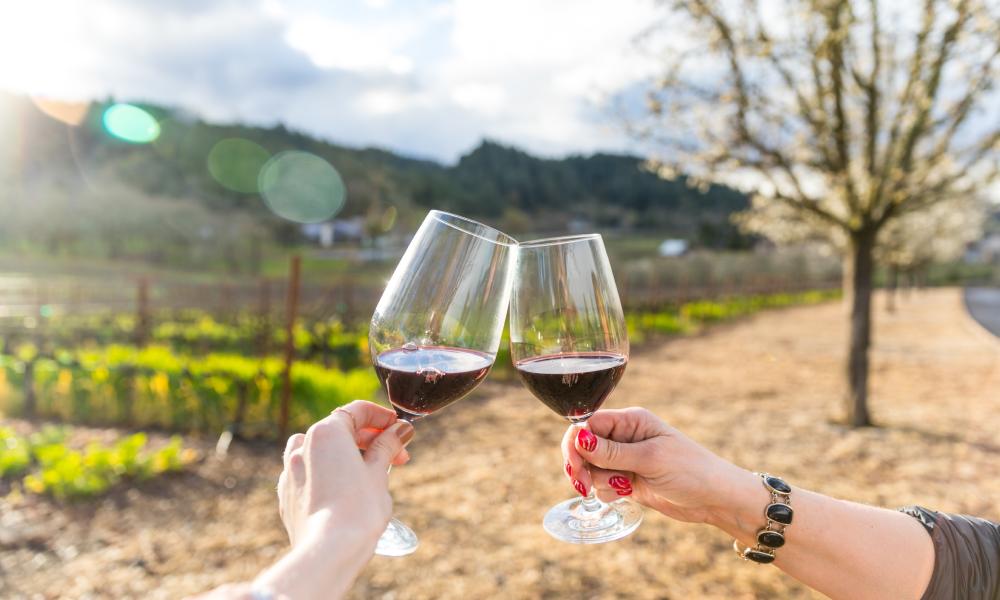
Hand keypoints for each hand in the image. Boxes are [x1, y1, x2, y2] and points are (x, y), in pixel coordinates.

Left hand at [277, 400, 414, 547]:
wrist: (329, 551)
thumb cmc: (358, 509)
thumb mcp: (378, 473)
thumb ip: (387, 446)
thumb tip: (400, 430)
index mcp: (327, 433)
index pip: (357, 411)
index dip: (382, 417)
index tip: (399, 428)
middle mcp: (302, 446)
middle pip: (340, 430)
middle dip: (371, 440)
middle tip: (397, 457)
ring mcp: (290, 471)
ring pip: (319, 450)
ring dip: (344, 454)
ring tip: (367, 471)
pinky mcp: (286, 495)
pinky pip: (308, 473)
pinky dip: (326, 473)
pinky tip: (342, 489)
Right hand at [561, 407, 750, 524]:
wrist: (715, 498)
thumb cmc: (690, 470)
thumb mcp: (650, 459)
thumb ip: (612, 452)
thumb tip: (578, 439)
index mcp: (631, 420)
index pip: (588, 423)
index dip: (575, 443)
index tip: (575, 466)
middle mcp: (624, 436)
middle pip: (583, 445)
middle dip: (580, 465)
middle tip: (584, 484)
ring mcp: (625, 458)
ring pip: (590, 467)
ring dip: (597, 480)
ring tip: (621, 487)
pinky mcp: (627, 479)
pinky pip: (601, 483)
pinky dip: (606, 491)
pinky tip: (625, 494)